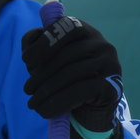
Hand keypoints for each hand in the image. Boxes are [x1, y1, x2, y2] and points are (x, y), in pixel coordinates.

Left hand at [21, 16, 121, 130]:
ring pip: (72, 73)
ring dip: (47, 91)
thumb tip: (31, 43)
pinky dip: (58, 102)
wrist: (88, 111)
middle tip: (27, 89)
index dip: (44, 42)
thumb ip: (33, 43)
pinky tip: (45, 111)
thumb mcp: (43, 58)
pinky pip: (81, 91)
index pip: (65, 27)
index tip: (25, 60)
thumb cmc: (61, 77)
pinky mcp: (113, 87)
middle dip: (41, 74)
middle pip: (66, 54)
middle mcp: (101, 44)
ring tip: (33, 103)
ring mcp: (111, 64)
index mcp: (84, 30)